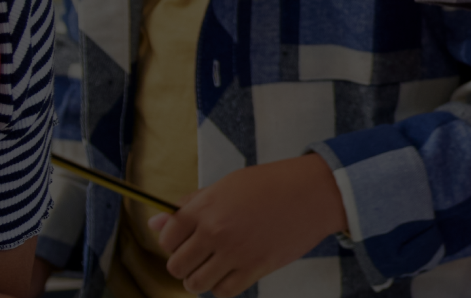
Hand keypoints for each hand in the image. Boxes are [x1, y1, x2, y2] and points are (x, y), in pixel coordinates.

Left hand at [152, 153, 348, 296]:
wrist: (315, 192)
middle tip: (198, 256)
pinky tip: (229, 274)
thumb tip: (155, 222)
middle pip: (176, 266)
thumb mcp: (227, 185)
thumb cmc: (273, 184)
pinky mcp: (256, 267)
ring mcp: (235, 252)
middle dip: (183, 264)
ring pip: (196, 283)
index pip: (166, 238)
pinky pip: (224, 292)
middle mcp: (215, 231)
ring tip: (212, 269)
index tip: (183, 241)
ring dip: (199, 279)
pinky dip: (221, 288)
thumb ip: (191, 205)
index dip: (171, 242)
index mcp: (204, 208)